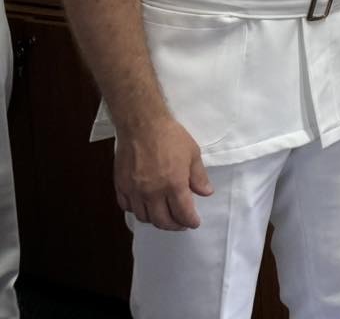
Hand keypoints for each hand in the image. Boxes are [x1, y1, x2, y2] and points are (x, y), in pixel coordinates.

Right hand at [113, 113, 211, 230]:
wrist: (143, 125)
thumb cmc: (170, 137)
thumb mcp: (193, 154)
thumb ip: (199, 177)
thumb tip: (206, 193)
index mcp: (173, 185)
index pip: (182, 213)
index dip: (190, 221)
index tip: (194, 223)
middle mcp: (153, 193)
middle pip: (162, 221)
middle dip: (174, 226)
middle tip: (180, 224)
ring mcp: (135, 191)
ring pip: (143, 217)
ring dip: (155, 220)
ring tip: (163, 216)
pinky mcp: (121, 186)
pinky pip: (127, 207)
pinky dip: (137, 211)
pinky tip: (144, 206)